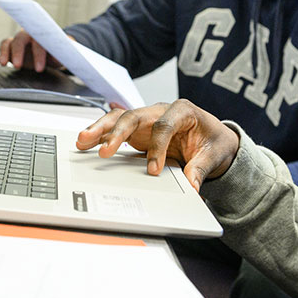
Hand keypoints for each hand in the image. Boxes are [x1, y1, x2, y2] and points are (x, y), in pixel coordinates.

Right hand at [0, 29, 66, 72]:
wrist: (54, 51)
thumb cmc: (59, 50)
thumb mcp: (65, 52)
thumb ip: (63, 51)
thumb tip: (60, 54)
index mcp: (42, 33)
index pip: (38, 40)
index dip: (38, 54)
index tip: (39, 68)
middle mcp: (28, 35)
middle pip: (20, 40)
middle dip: (18, 53)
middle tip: (18, 66)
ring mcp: (19, 41)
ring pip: (8, 42)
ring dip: (4, 52)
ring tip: (3, 63)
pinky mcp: (12, 49)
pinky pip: (3, 48)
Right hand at [75, 99, 239, 191]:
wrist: (213, 139)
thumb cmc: (214, 141)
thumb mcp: (214, 155)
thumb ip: (201, 169)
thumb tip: (192, 187)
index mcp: (182, 110)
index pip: (164, 125)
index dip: (157, 147)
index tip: (154, 170)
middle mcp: (160, 110)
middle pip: (134, 115)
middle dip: (118, 132)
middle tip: (105, 150)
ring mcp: (146, 119)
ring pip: (119, 118)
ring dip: (100, 129)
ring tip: (83, 141)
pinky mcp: (137, 130)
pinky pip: (115, 127)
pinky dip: (100, 134)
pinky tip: (85, 143)